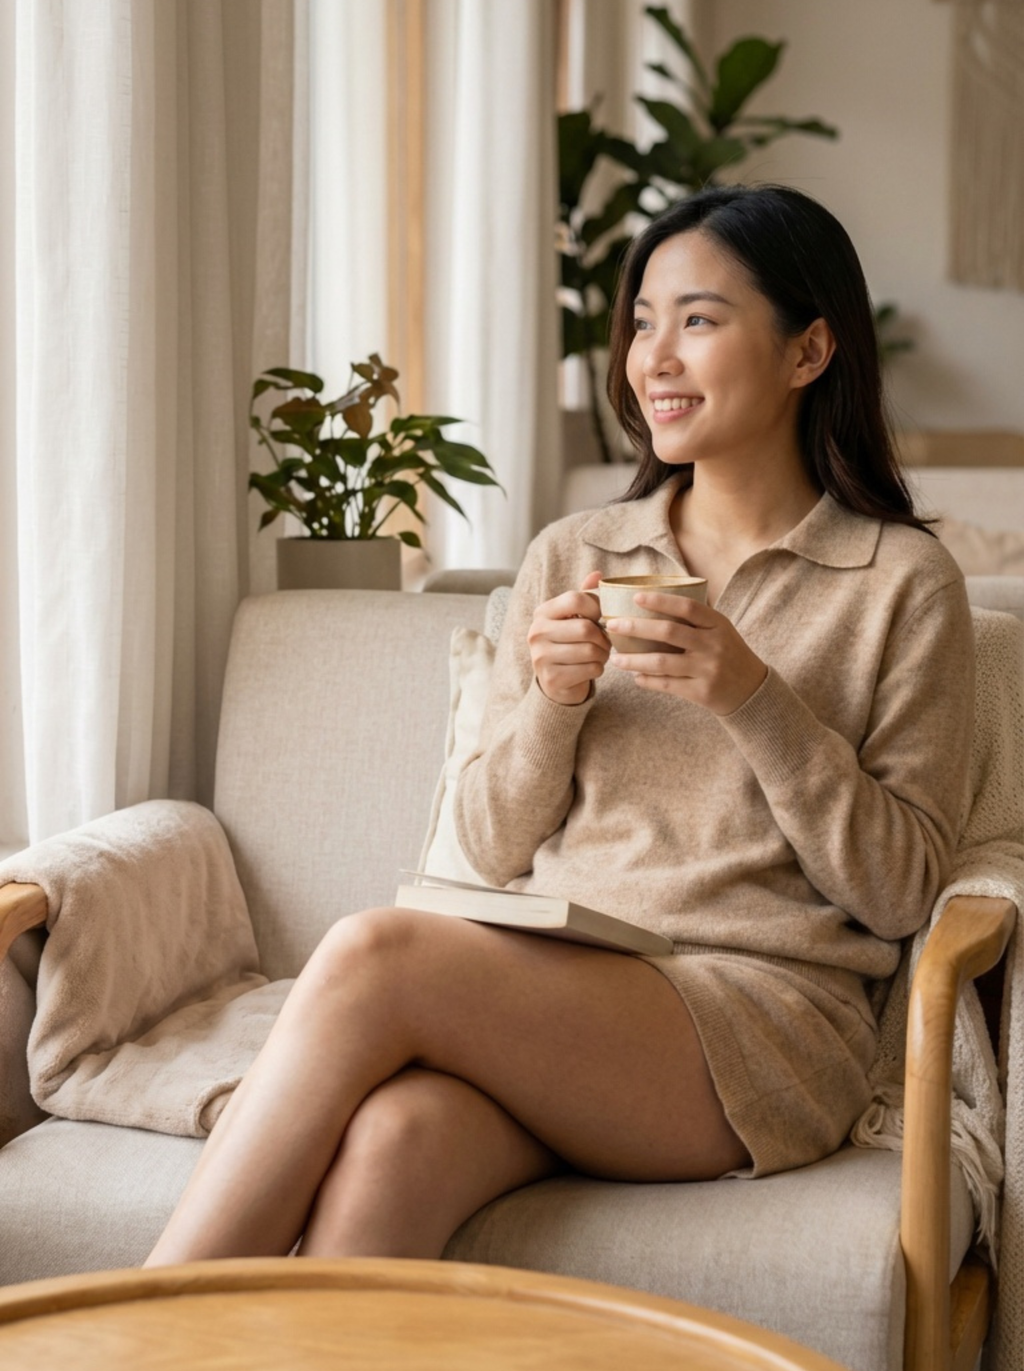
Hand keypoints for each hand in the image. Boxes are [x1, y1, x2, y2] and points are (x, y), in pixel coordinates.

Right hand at [528, 571, 610, 705]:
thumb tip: (597, 574)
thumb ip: (585, 595)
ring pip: (590, 651)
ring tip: (599, 654)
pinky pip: (590, 669)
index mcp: (543, 612)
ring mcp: (541, 657)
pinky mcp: (551, 678)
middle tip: (605, 642)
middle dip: (603, 637)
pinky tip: (591, 668)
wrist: (555, 681)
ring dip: (603, 654)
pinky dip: (598, 669)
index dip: (597, 608)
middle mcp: (537, 633)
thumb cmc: (569, 643)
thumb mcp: (573, 617)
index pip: (576, 599)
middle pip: (586, 628)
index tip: (601, 618)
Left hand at [606, 591, 767, 715]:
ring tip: (615, 659)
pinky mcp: (701, 692)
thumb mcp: (720, 630)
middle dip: (636, 627)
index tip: (635, 597)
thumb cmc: (728, 653)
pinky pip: (667, 685)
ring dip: (634, 661)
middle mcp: (713, 645)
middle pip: (669, 632)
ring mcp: (708, 669)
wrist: (752, 690)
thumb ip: (695, 619)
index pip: (687, 607)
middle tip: (612, 625)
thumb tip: (654, 600)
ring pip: (662, 662)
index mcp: (718, 624)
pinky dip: (647, 680)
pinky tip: (635, 677)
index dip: (660, 600)